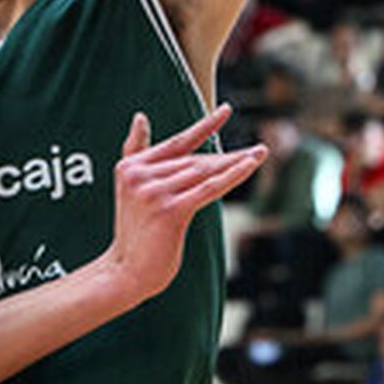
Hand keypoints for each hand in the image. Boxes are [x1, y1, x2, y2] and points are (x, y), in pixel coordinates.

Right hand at [106, 107, 266, 306]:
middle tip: (257, 148)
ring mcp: (155, 192)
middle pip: (195, 160)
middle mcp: (141, 175)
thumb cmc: (134, 235)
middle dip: (228, 156)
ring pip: (204, 172)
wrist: (125, 272)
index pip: (176, 142)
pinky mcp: (171, 210)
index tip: (227, 110)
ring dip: (235, 163)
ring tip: (259, 153)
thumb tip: (140, 117)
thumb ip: (135, 152)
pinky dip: (233, 175)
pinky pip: (209, 188)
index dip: (204, 126)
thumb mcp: (131, 188)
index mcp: (131, 167)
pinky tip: (250, 164)